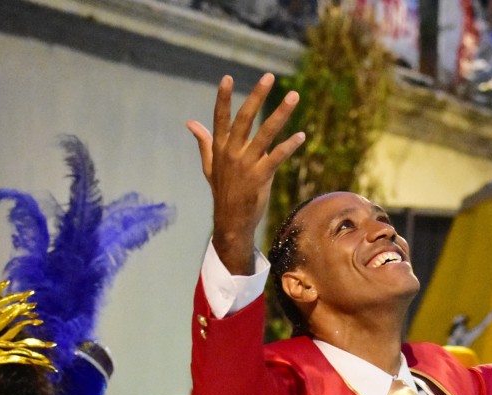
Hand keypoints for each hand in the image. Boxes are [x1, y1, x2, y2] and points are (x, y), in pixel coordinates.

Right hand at [186, 73, 305, 273]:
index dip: (223, 98)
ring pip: (266, 133)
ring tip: (293, 96)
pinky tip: (301, 135)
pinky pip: (277, 156)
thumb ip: (204, 142)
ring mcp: (246, 164)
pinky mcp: (260, 177)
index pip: (220, 118)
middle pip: (245, 118)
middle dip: (257, 96)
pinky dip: (289, 145)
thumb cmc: (223, 191)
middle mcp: (232, 152)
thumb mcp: (210, 166)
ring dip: (281, 113)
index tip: (227, 78)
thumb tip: (190, 123)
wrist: (231, 220)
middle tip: (269, 76)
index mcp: (220, 148)